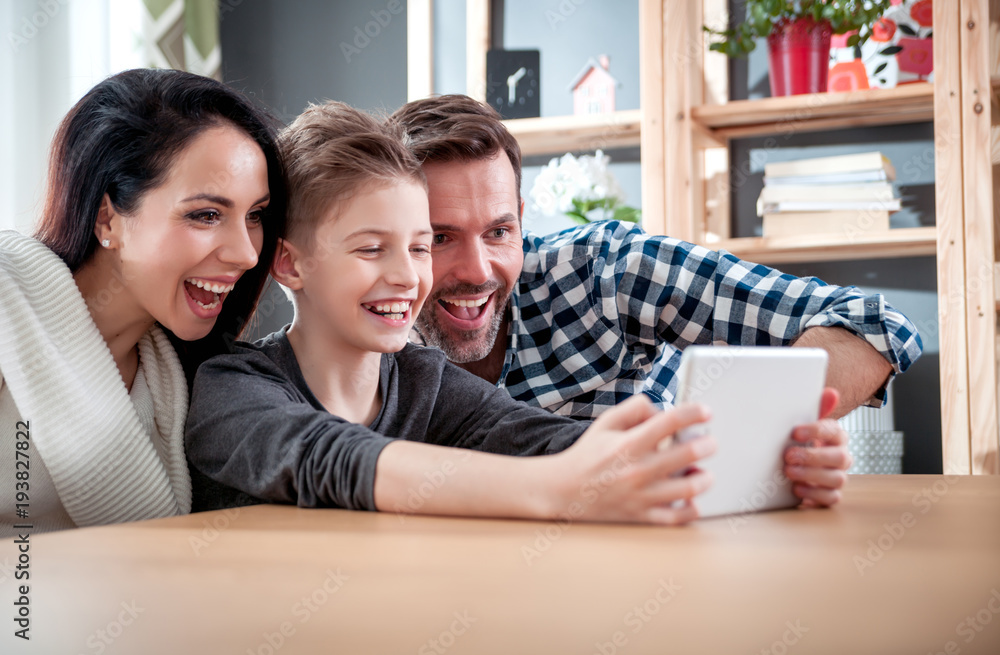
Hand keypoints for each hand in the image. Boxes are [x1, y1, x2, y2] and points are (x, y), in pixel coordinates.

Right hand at [545, 395, 715, 524]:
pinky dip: (691, 509)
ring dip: (704, 478)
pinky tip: (693, 499)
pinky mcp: (641, 516)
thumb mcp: (606, 423)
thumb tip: (663, 411)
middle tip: (709, 442)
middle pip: (687, 454)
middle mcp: (637, 469)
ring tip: (704, 473)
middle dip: (707, 444)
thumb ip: (635, 409)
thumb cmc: (588, 454)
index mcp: (629, 443)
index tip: (706, 412)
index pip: (670, 421)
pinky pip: (676, 518)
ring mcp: (641, 495)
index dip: (694, 413)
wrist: (563, 490)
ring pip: (688, 489)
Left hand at [784, 388, 851, 507]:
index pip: (834, 431)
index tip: (795, 432)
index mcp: (836, 437)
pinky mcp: (830, 495)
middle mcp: (841, 457)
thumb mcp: (801, 424)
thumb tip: (831, 393)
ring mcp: (837, 477)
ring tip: (789, 472)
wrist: (794, 466)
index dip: (816, 431)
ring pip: (837, 479)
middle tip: (788, 455)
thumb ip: (815, 409)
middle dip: (813, 456)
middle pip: (839, 457)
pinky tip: (797, 489)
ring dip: (812, 475)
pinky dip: (814, 494)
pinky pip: (831, 498)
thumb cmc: (799, 442)